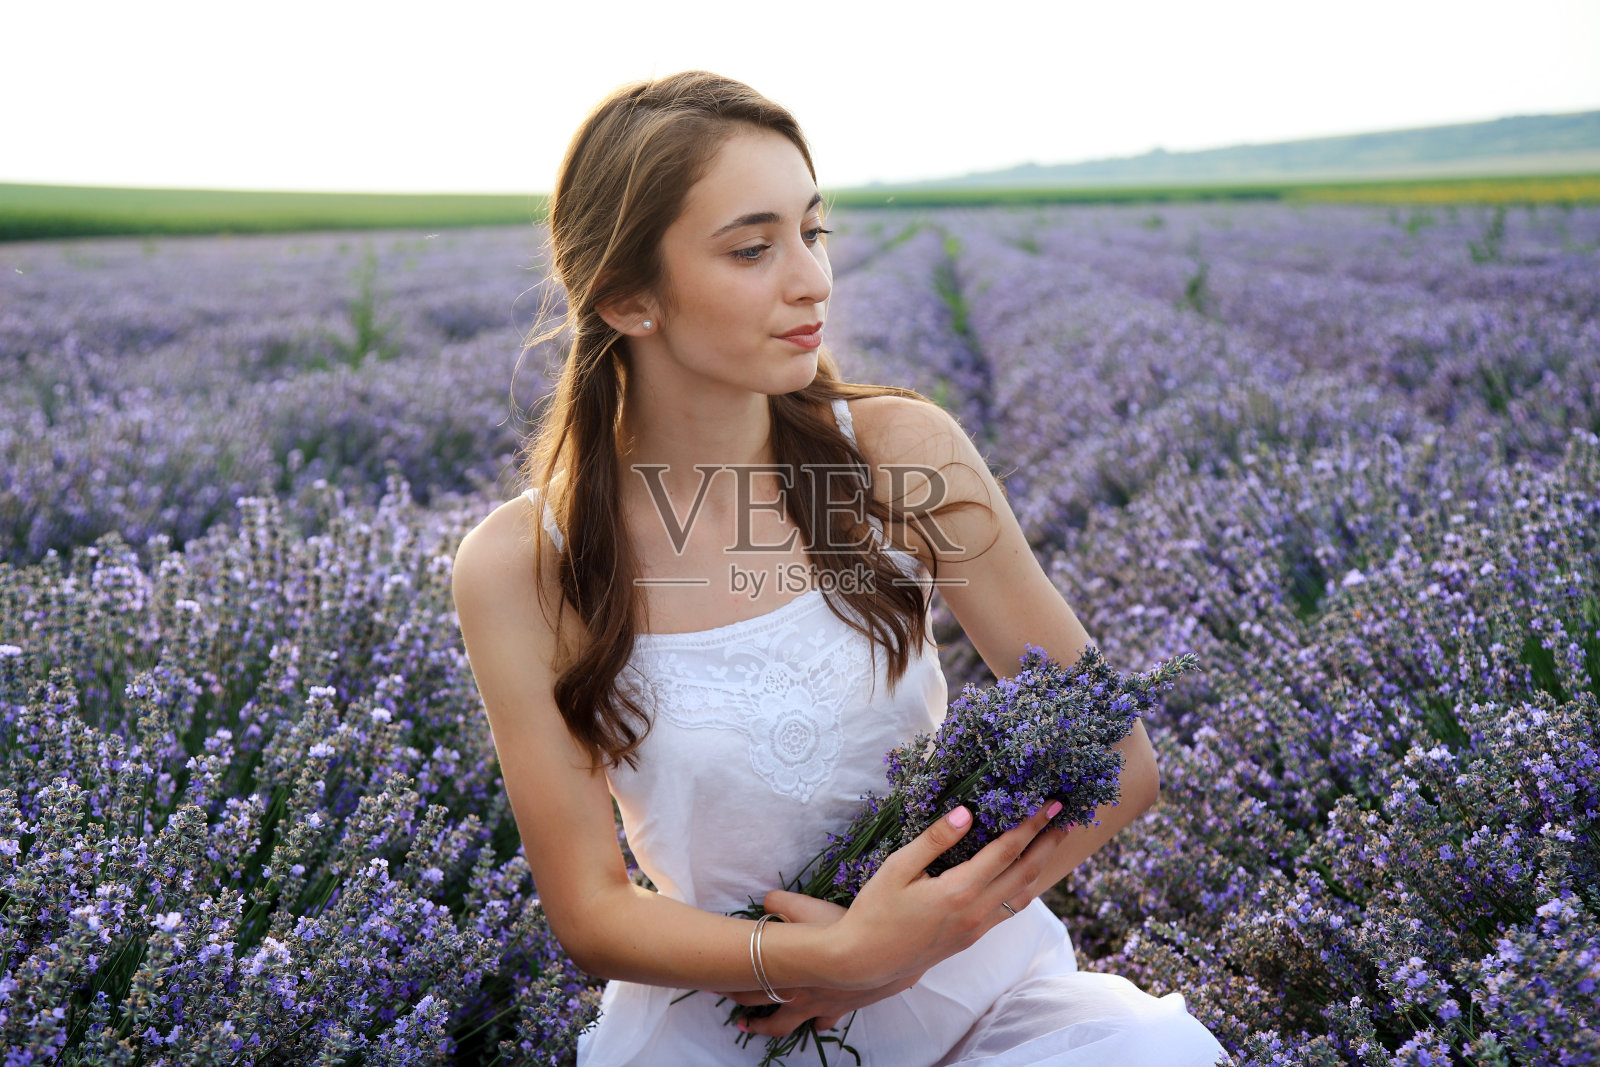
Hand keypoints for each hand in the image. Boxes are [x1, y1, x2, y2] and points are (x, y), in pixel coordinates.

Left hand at [712, 890, 926, 1037]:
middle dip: (742, 1010)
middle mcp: (797, 996)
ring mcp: (819, 1007)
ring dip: (768, 1028)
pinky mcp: (841, 1009)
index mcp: (783, 974)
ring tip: (753, 1028)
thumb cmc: (839, 928)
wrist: (879, 953)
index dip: (727, 984)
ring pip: (787, 1026)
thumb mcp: (804, 906)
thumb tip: (765, 900)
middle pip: (762, 1009)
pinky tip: (817, 1024)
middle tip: (729, 1010)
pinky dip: (818, 1024)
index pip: (746, 984)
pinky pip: (825, 1023)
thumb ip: (779, 903)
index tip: (712, 984)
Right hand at [833, 799, 1061, 989]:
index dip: (1030, 825)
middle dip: (1048, 842)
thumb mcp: (898, 868)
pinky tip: (1024, 872)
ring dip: (1041, 865)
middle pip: (1025, 872)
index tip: (1049, 804)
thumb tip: (967, 812)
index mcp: (959, 892)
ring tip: (1053, 841)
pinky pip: (1009, 908)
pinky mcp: (972, 937)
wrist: (865, 961)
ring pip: (1023, 894)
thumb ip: (935, 840)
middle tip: (1066, 817)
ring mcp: (977, 929)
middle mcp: (976, 912)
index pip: (1006, 851)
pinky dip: (1024, 885)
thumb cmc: (875, 910)